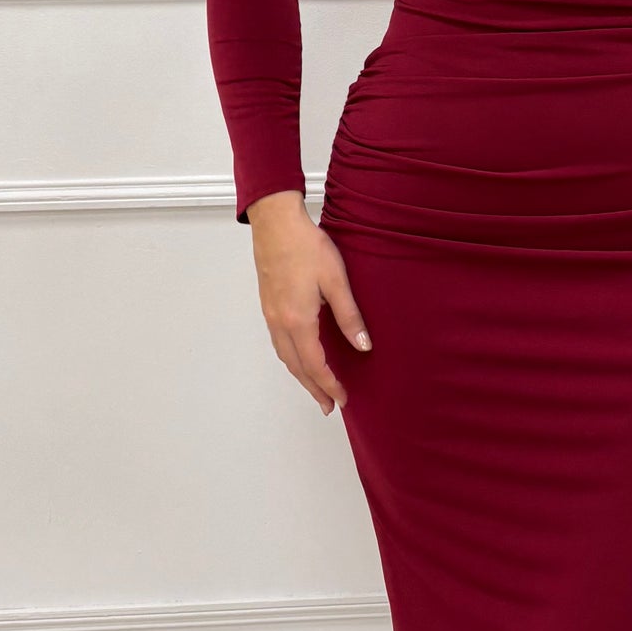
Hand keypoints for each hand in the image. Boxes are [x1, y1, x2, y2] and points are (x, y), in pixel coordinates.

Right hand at [246, 190, 371, 413]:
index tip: (342, 399)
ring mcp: (271, 315)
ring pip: (285, 356)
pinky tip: (300, 356)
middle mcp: (280, 323)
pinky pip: (279, 343)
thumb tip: (363, 346)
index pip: (315, 364)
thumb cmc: (306, 247)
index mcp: (298, 320)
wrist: (276, 224)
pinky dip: (291, 358)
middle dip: (314, 389)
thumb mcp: (336, 281)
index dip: (329, 384)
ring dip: (301, 376)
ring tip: (315, 388)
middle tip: (329, 406)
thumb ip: (349, 316)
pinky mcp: (268, 305)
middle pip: (296, 367)